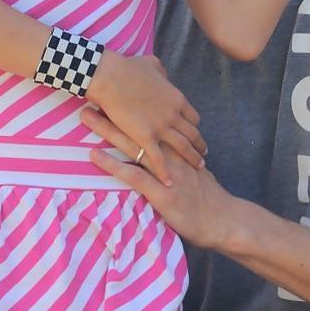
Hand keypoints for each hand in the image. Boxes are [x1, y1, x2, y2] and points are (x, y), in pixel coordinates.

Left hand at [82, 106, 231, 247]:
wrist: (222, 220)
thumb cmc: (209, 198)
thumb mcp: (198, 171)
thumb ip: (185, 157)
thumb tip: (176, 147)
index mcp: (178, 147)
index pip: (154, 120)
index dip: (135, 105)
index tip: (118, 90)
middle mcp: (170, 155)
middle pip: (140, 125)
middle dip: (117, 108)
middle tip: (96, 92)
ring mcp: (164, 172)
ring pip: (132, 144)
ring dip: (108, 129)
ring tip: (87, 116)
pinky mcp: (158, 192)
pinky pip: (131, 175)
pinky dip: (112, 164)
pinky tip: (94, 155)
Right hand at [85, 50, 206, 186]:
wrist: (111, 76)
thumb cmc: (128, 67)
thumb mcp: (152, 65)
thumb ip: (161, 73)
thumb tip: (163, 75)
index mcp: (176, 99)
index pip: (192, 118)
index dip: (194, 128)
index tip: (196, 134)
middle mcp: (174, 114)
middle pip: (192, 134)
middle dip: (199, 146)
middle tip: (203, 154)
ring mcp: (161, 127)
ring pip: (183, 148)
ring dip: (192, 159)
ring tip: (199, 167)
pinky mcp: (145, 137)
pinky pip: (158, 159)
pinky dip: (165, 172)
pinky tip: (169, 182)